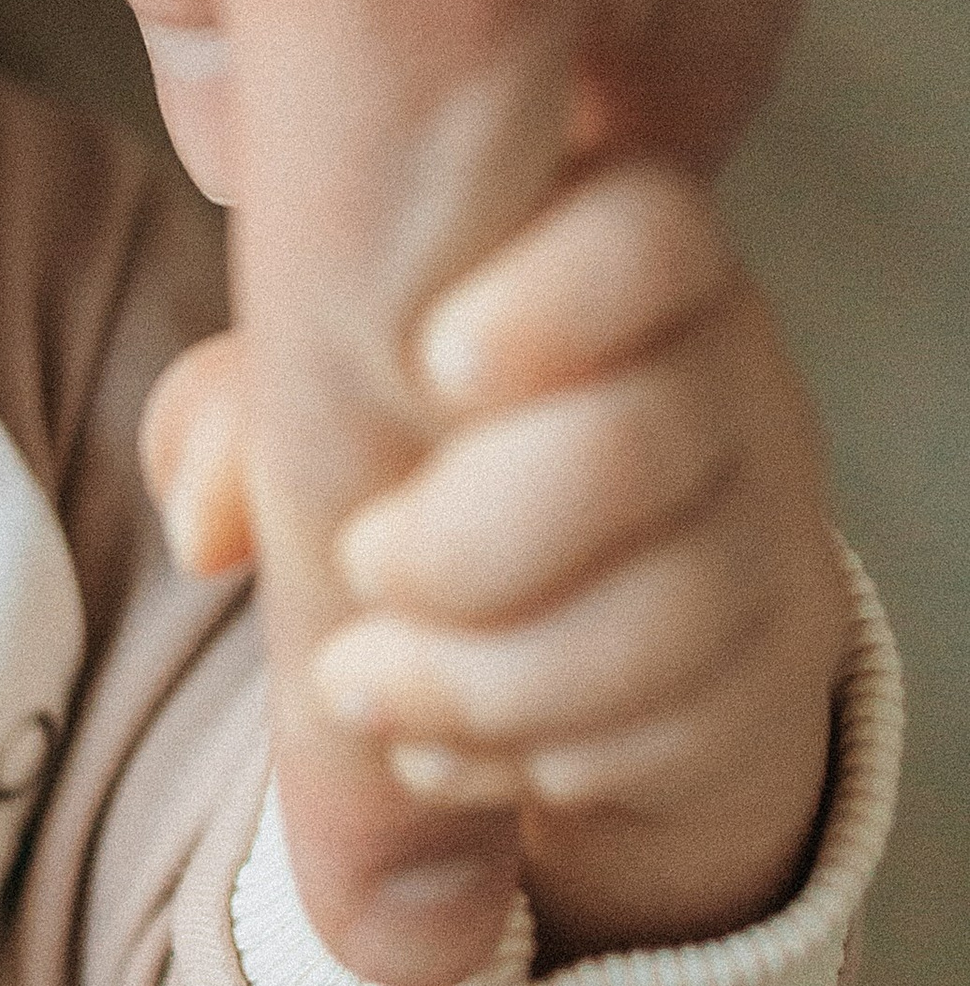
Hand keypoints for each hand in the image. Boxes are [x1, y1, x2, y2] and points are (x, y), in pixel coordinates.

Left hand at [142, 163, 848, 962]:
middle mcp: (720, 376)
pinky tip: (442, 751)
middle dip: (472, 538)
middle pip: (641, 441)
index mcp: (607, 260)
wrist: (575, 601)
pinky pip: (690, 727)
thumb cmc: (426, 450)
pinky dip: (540, 753)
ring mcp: (766, 523)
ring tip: (361, 686)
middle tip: (361, 569)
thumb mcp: (322, 403)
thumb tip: (206, 524)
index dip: (555, 296)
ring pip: (673, 610)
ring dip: (485, 679)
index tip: (432, 363)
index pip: (647, 232)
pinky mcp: (779, 667)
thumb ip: (237, 420)